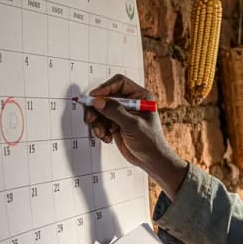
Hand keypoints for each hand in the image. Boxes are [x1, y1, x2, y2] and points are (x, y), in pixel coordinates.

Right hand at [83, 74, 187, 196]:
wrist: (151, 160)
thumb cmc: (150, 141)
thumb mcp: (132, 125)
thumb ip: (115, 112)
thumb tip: (98, 101)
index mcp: (140, 96)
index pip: (119, 83)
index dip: (105, 88)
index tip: (94, 98)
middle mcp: (130, 102)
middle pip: (106, 96)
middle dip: (97, 109)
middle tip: (91, 118)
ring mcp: (122, 113)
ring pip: (100, 110)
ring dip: (97, 122)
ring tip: (101, 133)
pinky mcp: (115, 123)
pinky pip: (100, 121)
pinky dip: (100, 129)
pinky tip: (107, 138)